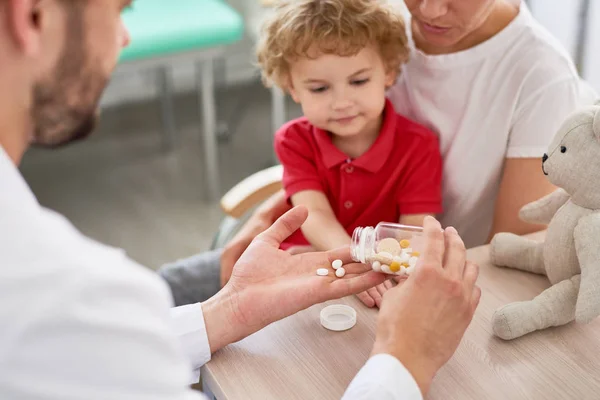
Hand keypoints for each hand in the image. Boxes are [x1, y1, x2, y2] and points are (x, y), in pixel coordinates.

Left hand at [203, 206, 386, 352]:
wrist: (239, 297)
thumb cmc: (249, 274)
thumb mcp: (267, 240)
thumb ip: (285, 225)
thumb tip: (302, 207)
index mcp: (308, 262)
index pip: (338, 254)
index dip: (355, 248)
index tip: (372, 241)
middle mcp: (318, 274)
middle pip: (351, 265)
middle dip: (370, 260)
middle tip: (392, 252)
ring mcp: (320, 284)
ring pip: (353, 276)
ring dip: (373, 270)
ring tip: (394, 262)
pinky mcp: (318, 293)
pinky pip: (345, 287)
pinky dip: (363, 281)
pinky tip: (380, 275)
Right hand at [372, 216, 480, 395]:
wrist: (408, 355)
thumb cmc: (394, 327)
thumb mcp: (392, 294)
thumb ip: (405, 280)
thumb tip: (408, 277)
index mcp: (427, 271)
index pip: (434, 239)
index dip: (432, 225)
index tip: (431, 221)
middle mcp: (449, 280)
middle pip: (457, 249)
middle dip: (452, 236)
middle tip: (448, 232)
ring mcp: (462, 297)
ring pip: (471, 268)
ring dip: (463, 258)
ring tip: (457, 256)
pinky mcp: (468, 313)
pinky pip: (475, 290)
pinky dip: (469, 282)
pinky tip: (462, 283)